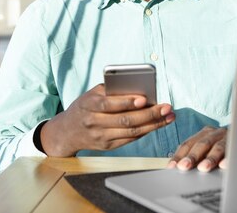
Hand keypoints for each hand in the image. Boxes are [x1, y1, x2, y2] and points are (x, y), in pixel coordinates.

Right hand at [40, 84, 174, 156]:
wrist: (67, 131)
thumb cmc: (85, 106)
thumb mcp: (92, 94)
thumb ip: (111, 90)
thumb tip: (139, 89)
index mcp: (89, 105)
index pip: (110, 104)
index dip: (128, 102)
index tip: (145, 98)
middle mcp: (94, 122)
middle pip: (125, 120)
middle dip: (149, 114)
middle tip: (167, 108)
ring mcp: (101, 137)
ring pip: (131, 132)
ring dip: (153, 125)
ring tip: (169, 116)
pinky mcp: (107, 146)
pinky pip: (130, 139)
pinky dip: (145, 131)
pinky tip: (158, 124)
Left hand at [167, 126, 226, 171]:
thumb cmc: (224, 147)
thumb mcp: (208, 148)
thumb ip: (196, 155)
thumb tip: (177, 167)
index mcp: (205, 133)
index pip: (188, 143)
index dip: (179, 154)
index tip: (172, 167)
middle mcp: (216, 133)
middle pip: (202, 144)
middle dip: (192, 156)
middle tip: (184, 167)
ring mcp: (229, 137)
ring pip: (218, 147)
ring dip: (210, 158)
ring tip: (203, 168)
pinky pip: (235, 151)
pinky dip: (229, 158)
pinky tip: (224, 166)